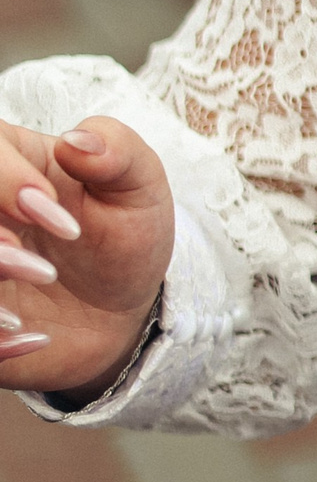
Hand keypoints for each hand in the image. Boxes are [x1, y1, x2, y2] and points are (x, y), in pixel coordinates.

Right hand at [0, 119, 173, 403]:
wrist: (124, 305)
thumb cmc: (125, 232)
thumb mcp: (139, 188)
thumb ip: (117, 152)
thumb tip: (77, 141)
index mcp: (6, 161)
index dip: (6, 181)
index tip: (59, 217)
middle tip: (44, 271)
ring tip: (27, 312)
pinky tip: (34, 340)